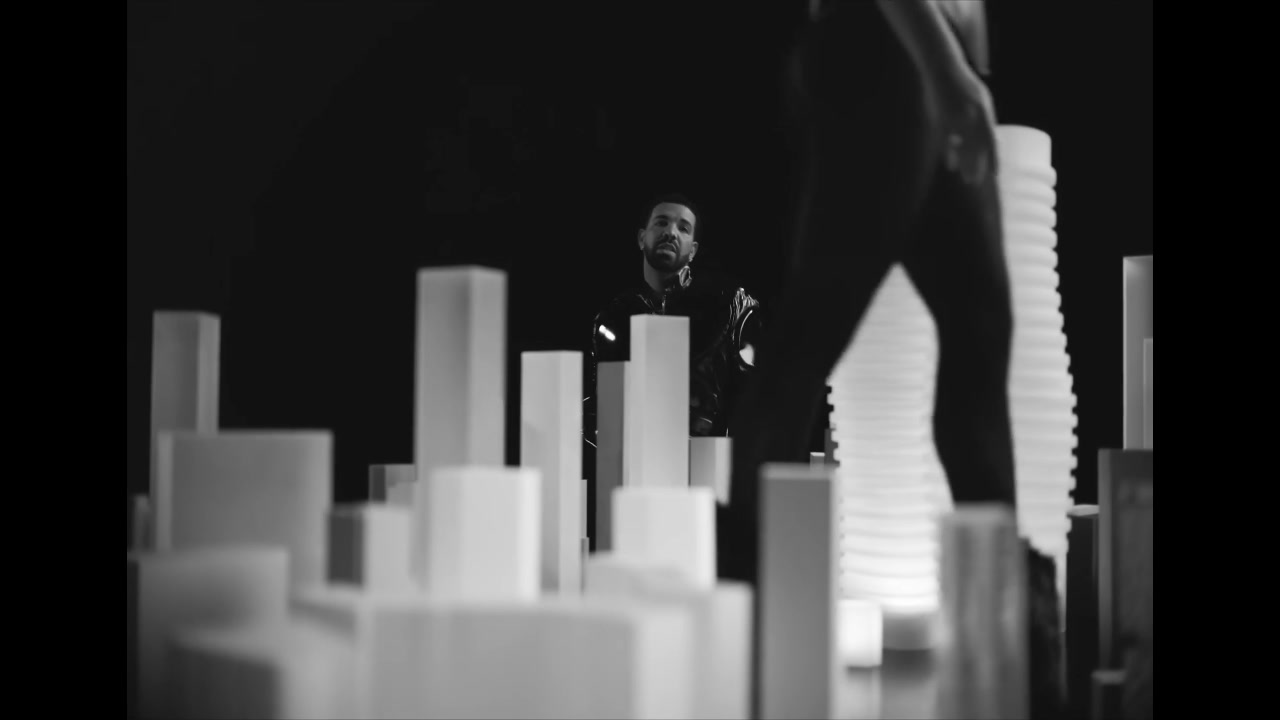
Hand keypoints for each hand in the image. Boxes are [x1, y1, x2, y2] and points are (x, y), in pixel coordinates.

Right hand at [933, 67, 998, 184]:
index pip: (991, 140)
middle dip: (977, 166)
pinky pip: (946, 141)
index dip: (993, 158)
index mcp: (983, 110)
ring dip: (963, 163)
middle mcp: (971, 115)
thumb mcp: (980, 100)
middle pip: (976, 147)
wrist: (943, 69)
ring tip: (965, 177)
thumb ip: (985, 120)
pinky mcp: (940, 118)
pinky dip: (949, 153)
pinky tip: (950, 164)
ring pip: (961, 147)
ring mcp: (955, 117)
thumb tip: (992, 142)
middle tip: (975, 182)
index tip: (995, 174)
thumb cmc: (963, 86)